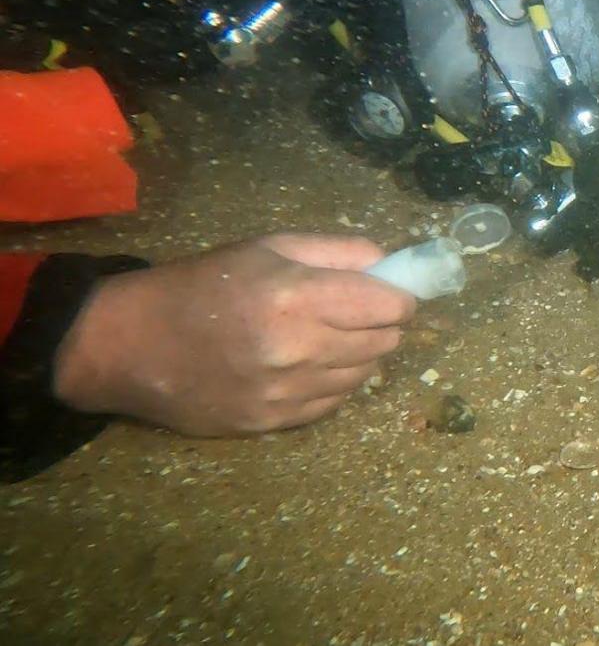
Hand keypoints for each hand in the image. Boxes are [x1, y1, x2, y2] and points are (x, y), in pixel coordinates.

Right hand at [53, 234, 416, 435]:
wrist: (128, 346)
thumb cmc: (201, 285)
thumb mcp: (266, 247)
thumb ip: (336, 251)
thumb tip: (389, 265)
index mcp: (296, 296)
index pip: (388, 305)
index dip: (399, 297)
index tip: (390, 293)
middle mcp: (298, 348)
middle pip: (384, 342)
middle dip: (381, 324)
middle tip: (357, 314)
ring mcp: (286, 391)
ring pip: (364, 375)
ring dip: (359, 355)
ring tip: (327, 339)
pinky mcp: (273, 423)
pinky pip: (334, 403)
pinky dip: (332, 384)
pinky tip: (306, 367)